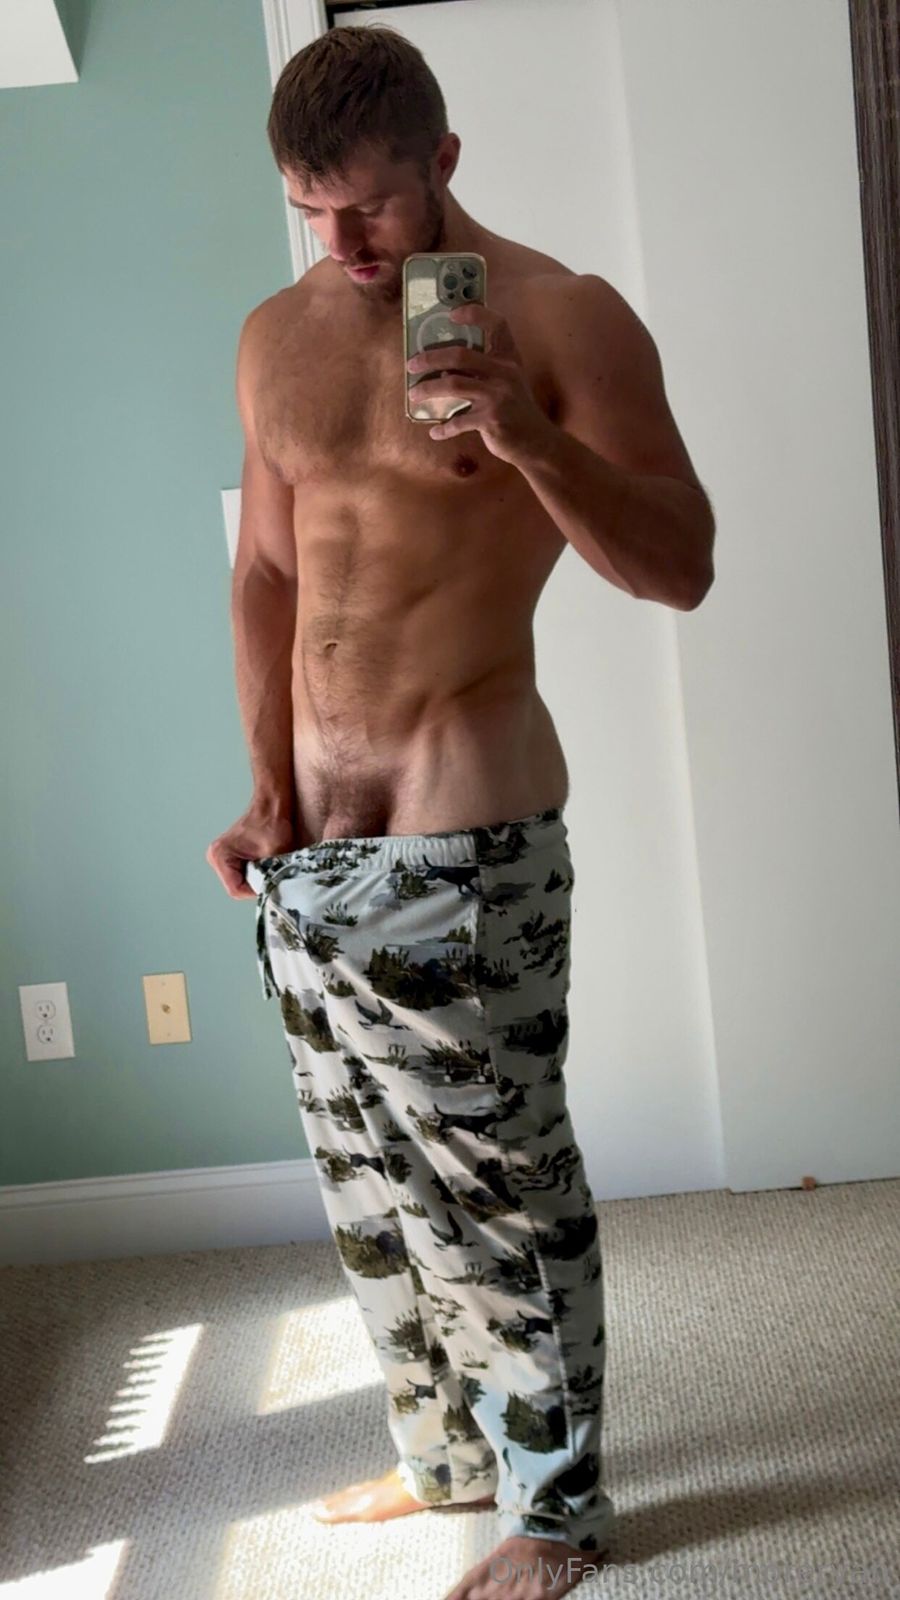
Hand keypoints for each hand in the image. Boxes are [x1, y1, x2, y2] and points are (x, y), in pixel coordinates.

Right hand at [206, 803, 297, 899]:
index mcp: (220, 856)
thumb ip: (270, 877)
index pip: (236, 890)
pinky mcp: (230, 857)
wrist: (273, 804)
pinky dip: (256, 873)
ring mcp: (222, 858)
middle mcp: (216, 857)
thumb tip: (274, 896)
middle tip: (272, 875)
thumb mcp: (274, 855)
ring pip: (241, 882)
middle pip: (237, 887)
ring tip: (270, 866)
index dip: (256, 891)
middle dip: (256, 884)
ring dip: (257, 879)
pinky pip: (243, 874)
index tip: (271, 883)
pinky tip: (266, 863)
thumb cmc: (273, 823)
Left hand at [406, 304, 553, 463]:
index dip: (476, 314)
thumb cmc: (517, 409)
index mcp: (508, 359)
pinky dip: (444, 428)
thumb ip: (482, 371)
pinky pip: (458, 422)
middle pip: (460, 355)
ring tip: (413, 394)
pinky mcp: (491, 420)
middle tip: (412, 364)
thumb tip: (444, 368)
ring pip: (453, 384)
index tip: (452, 314)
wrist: (536, 441)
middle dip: (431, 358)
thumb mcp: (507, 382)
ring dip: (428, 389)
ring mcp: (497, 396)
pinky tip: (435, 432)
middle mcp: (505, 372)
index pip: (498, 324)